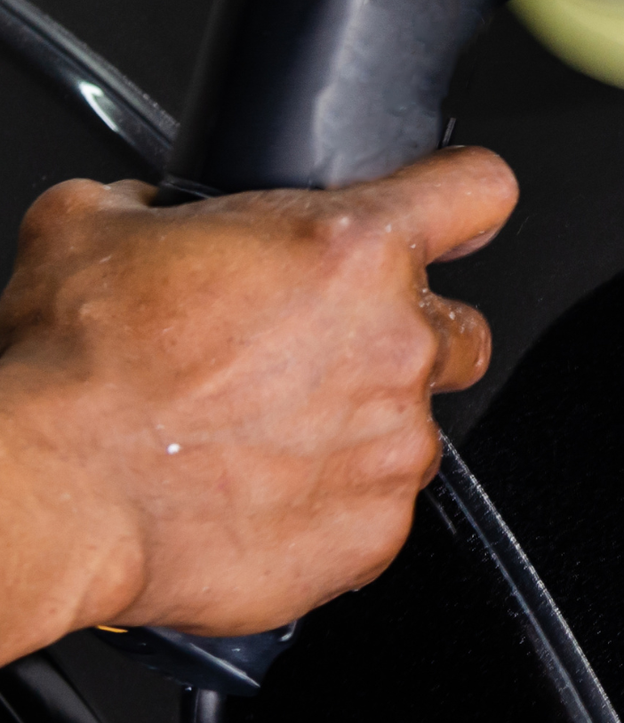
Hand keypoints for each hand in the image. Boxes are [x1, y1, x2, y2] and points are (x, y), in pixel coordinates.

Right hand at [0, 147, 513, 658]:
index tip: (456, 218)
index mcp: (354, 246)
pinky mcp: (373, 531)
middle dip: (404, 336)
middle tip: (323, 356)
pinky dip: (335, 506)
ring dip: (364, 426)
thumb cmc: (75, 369)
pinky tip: (266, 496)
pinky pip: (380, 511)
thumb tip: (153, 212)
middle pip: (456, 325)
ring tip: (275, 437)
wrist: (47, 492)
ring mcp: (394, 440)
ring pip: (418, 423)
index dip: (463, 200)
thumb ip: (158, 206)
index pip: (478, 191)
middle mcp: (395, 339)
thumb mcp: (98, 227)